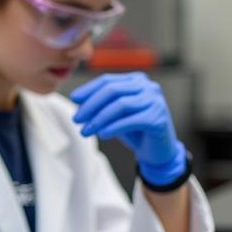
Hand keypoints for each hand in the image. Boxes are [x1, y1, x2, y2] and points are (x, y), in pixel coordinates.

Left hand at [69, 73, 186, 185]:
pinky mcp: (158, 118)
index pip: (107, 80)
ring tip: (85, 131)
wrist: (157, 151)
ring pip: (121, 105)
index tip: (74, 99)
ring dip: (99, 119)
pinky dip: (114, 127)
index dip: (89, 89)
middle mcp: (148, 86)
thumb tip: (76, 99)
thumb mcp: (114, 114)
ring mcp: (155, 101)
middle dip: (91, 105)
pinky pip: (131, 121)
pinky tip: (102, 134)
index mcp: (136, 80)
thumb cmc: (134, 130)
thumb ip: (100, 104)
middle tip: (76, 119)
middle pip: (112, 90)